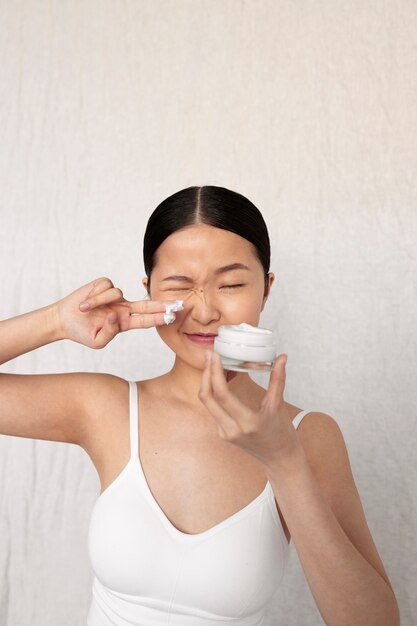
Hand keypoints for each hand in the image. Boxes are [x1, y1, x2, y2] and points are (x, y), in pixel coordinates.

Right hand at [55, 276, 173, 348]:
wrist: (64, 320)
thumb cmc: (82, 332)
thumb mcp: (97, 341)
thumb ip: (111, 331)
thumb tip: (117, 315)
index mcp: (124, 323)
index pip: (146, 320)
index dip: (159, 318)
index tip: (173, 317)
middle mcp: (123, 308)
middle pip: (146, 304)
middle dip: (161, 305)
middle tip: (177, 304)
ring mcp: (114, 297)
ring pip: (118, 293)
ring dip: (100, 302)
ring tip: (85, 310)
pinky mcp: (104, 285)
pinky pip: (107, 287)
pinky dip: (95, 296)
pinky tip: (85, 302)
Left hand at [198, 350, 297, 467]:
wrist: (279, 459)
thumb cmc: (282, 433)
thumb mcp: (279, 405)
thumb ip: (278, 379)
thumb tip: (282, 358)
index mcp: (248, 422)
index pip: (222, 395)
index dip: (215, 373)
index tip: (215, 356)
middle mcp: (232, 430)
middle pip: (207, 398)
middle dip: (206, 374)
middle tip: (209, 355)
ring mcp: (225, 433)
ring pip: (206, 403)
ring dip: (207, 382)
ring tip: (213, 364)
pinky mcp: (222, 434)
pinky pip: (212, 409)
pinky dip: (212, 392)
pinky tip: (219, 379)